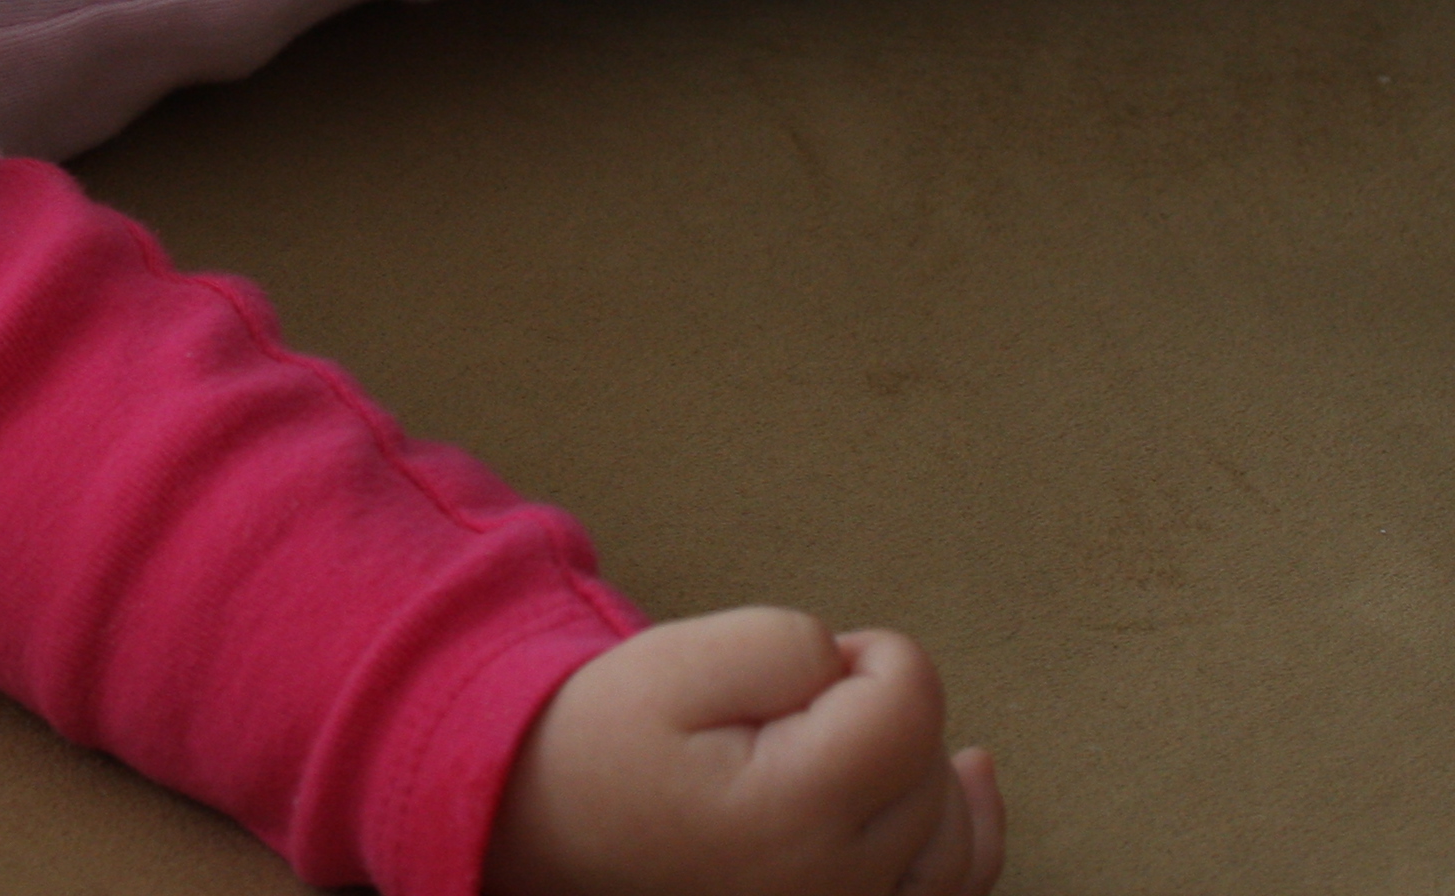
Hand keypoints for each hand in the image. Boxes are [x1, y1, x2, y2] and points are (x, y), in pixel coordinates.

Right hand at [485, 608, 1002, 895]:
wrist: (548, 830)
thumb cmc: (606, 744)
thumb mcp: (674, 661)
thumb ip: (784, 646)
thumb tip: (859, 673)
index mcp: (796, 809)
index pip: (909, 698)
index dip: (863, 654)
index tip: (795, 668)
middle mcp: (839, 883)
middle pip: (932, 756)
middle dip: (878, 706)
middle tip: (781, 708)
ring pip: (955, 818)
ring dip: (914, 762)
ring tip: (828, 740)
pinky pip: (957, 883)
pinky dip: (970, 828)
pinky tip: (970, 775)